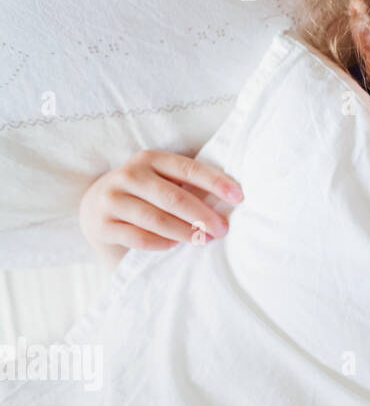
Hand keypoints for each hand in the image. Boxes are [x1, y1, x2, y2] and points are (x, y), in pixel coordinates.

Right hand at [79, 150, 243, 254]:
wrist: (95, 209)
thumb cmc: (144, 195)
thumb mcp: (161, 181)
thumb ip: (187, 185)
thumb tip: (229, 201)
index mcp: (150, 159)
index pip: (189, 169)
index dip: (216, 183)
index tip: (239, 198)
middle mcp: (129, 175)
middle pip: (174, 197)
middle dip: (203, 215)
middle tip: (223, 229)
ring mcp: (111, 199)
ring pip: (155, 219)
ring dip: (184, 232)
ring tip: (204, 240)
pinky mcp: (101, 224)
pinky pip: (138, 237)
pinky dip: (160, 243)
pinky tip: (175, 246)